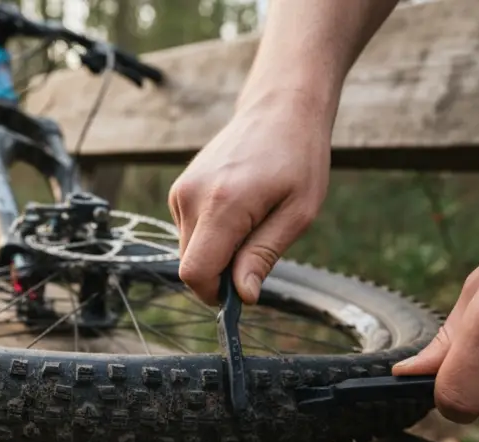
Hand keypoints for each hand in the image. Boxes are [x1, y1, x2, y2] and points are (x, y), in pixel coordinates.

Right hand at [168, 95, 331, 304]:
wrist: (280, 107)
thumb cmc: (299, 157)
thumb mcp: (298, 213)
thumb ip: (264, 255)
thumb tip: (243, 295)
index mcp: (222, 204)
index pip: (195, 273)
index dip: (216, 293)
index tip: (242, 290)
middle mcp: (191, 196)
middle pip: (190, 265)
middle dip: (220, 273)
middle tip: (259, 248)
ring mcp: (181, 191)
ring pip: (189, 250)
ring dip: (218, 252)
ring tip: (253, 221)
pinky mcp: (179, 189)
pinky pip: (190, 232)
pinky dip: (212, 235)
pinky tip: (239, 209)